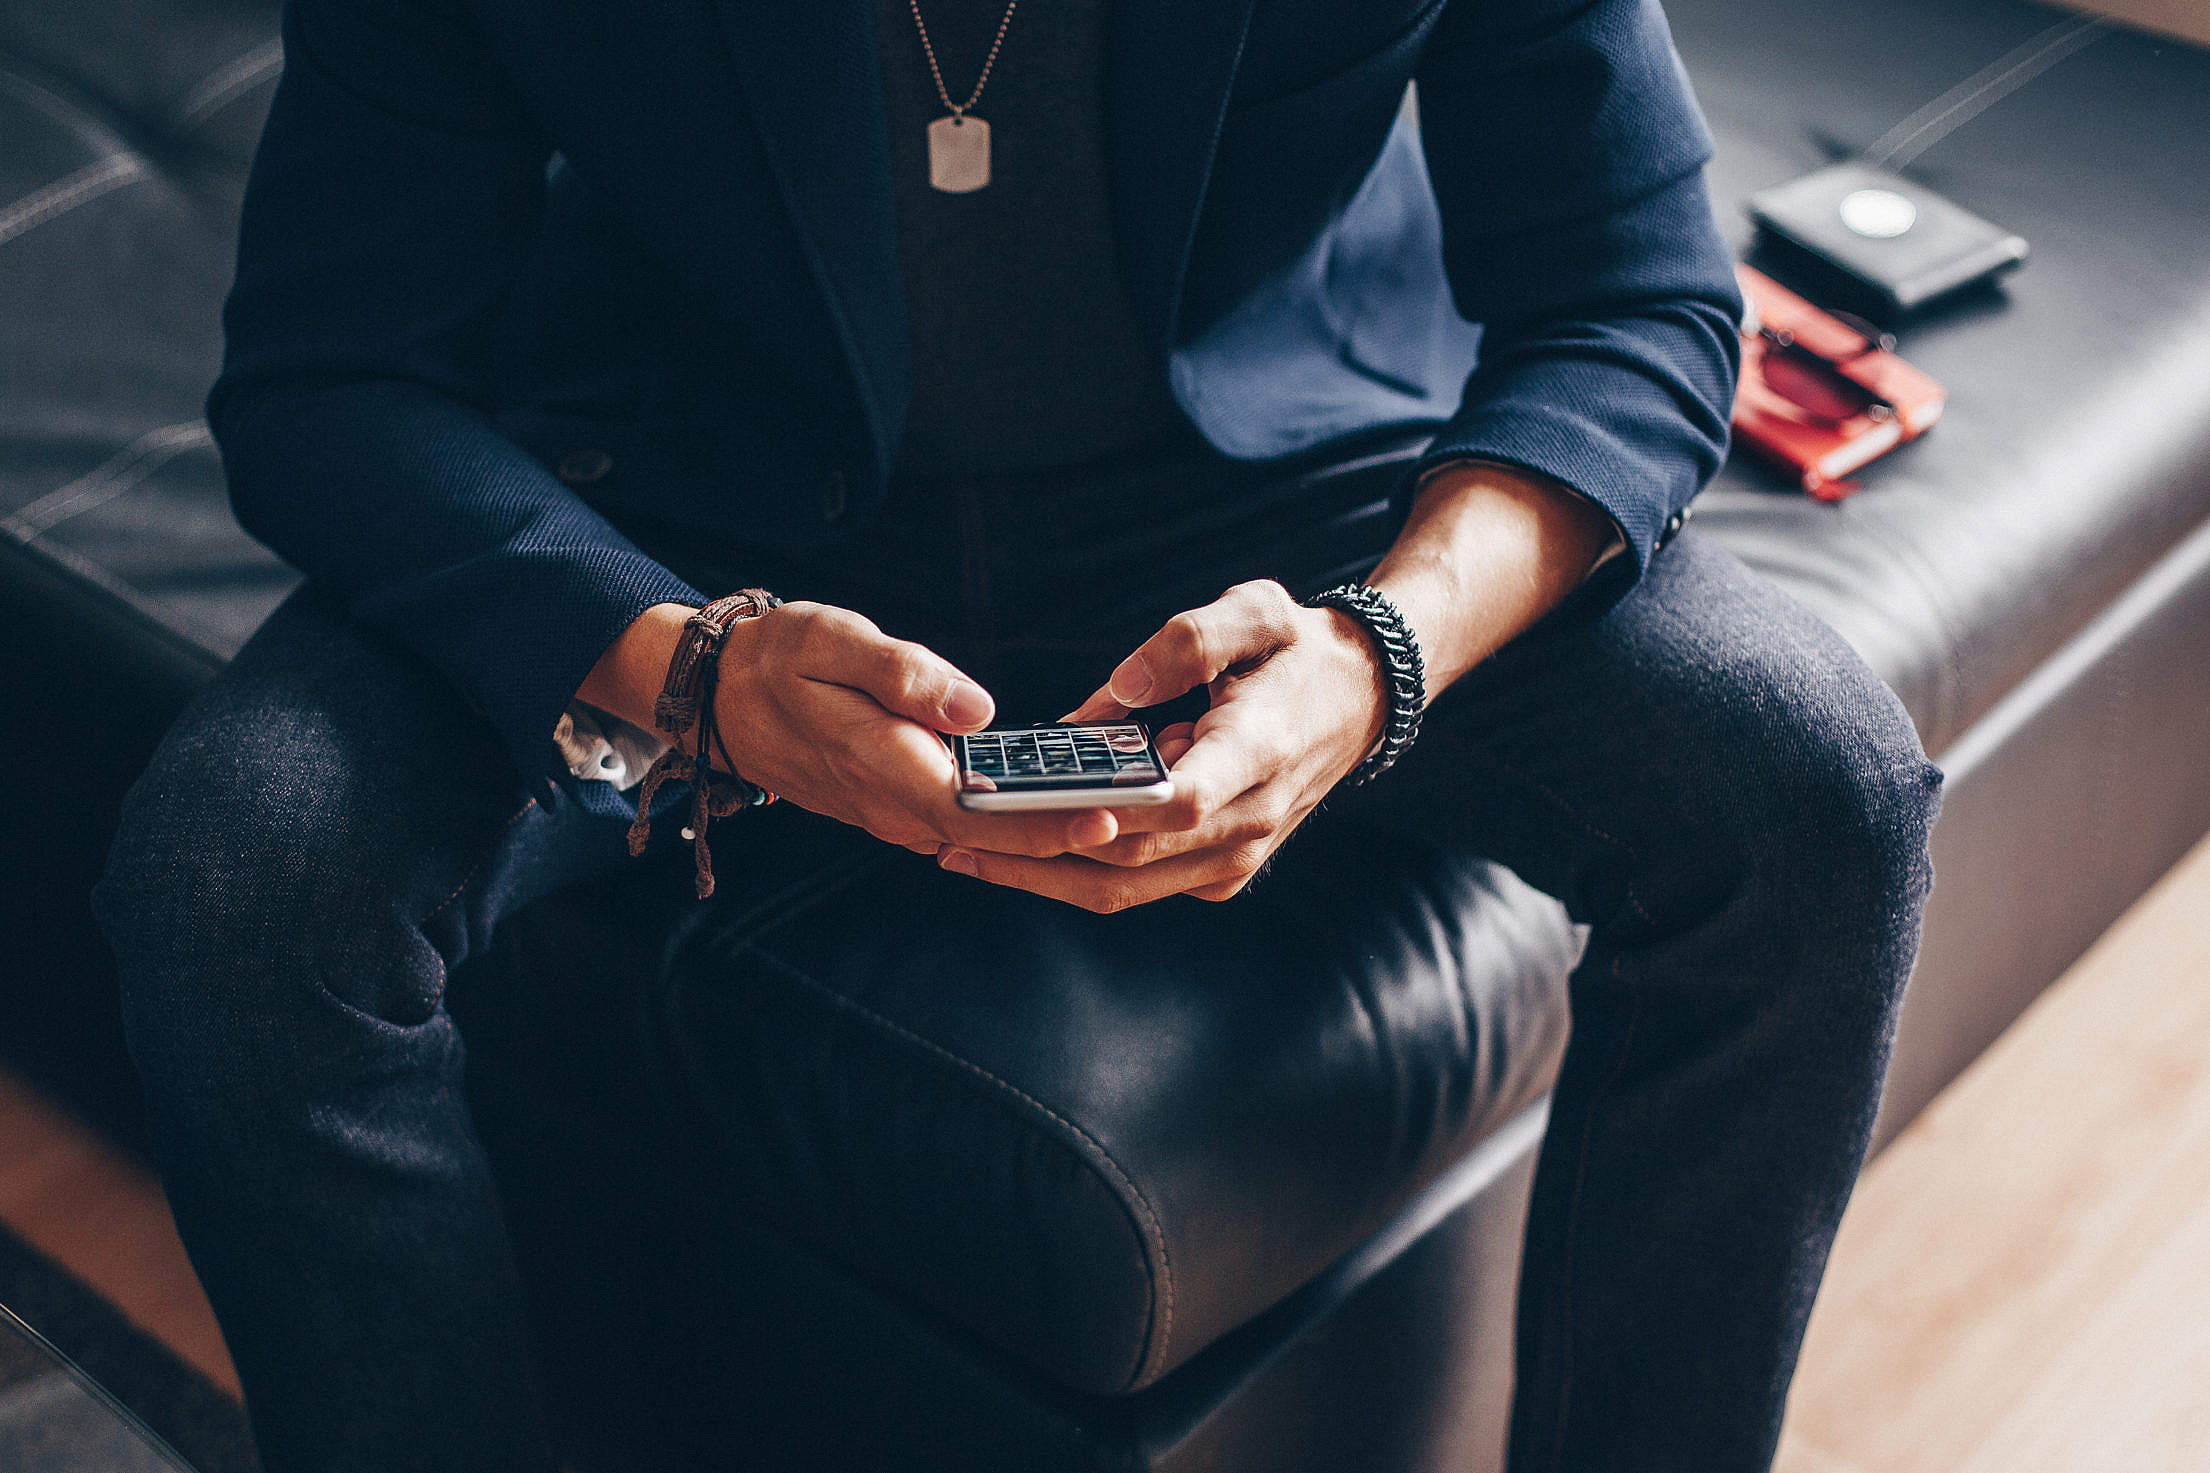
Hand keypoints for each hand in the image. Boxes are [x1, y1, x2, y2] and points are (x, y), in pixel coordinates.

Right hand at [708, 602, 1130, 858]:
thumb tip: (978, 710)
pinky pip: (974, 828)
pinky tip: (1076, 803)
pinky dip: (1025, 823)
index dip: (1046, 822)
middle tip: (1152, 817)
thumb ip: (905, 675)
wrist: (722, 699)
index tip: (1108, 814)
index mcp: (886, 769)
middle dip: (1074, 836)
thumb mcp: (832, 641)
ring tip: (1134, 809)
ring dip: (1055, 834)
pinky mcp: (907, 808)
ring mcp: (902, 816)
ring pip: (990, 840)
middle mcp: (898, 809)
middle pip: (1000, 840)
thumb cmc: (780, 659)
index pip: (982, 814)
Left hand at [936, 580, 1387, 910]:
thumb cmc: (1298, 650)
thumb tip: (1111, 693)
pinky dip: (1073, 873)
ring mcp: (1234, 856)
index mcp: (1258, 753)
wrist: (1361, 699)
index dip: (1107, 811)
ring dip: (1039, 876)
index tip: (1035, 805)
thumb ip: (1187, 640)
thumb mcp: (1258, 612)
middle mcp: (1249, 820)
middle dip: (1034, 852)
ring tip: (960, 850)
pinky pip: (1135, 885)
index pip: (1180, 800)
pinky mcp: (1217, 871)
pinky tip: (1012, 849)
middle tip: (953, 832)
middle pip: (1129, 859)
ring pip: (1123, 887)